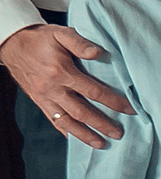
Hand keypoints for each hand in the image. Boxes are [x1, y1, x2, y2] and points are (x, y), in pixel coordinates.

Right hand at [1, 23, 129, 148]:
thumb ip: (79, 43)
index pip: (93, 91)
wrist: (12, 44)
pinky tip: (76, 139)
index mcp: (61, 72)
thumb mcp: (60, 33)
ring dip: (84, 134)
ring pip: (66, 121)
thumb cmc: (41, 39)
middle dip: (102, 124)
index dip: (113, 102)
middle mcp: (52, 89)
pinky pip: (53, 120)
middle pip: (81, 111)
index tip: (130, 110)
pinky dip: (65, 131)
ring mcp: (44, 97)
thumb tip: (98, 53)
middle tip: (119, 134)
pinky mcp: (38, 101)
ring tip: (101, 144)